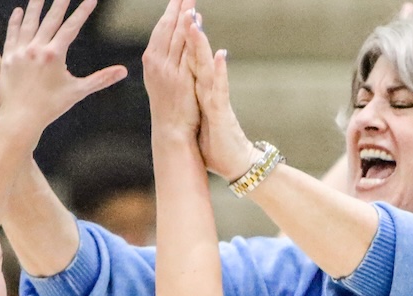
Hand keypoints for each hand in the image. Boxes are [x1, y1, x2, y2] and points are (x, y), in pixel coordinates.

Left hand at [0, 0, 128, 138]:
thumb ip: (101, 78)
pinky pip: (12, 34)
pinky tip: (19, 11)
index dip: (83, 11)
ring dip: (36, 6)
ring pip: (29, 22)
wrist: (21, 119)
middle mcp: (36, 48)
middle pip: (51, 19)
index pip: (72, 26)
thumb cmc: (50, 107)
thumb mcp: (78, 91)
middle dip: (60, 2)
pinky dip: (16, 21)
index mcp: (54, 55)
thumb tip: (123, 71)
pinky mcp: (8, 58)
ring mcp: (20, 51)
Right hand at [142, 0, 199, 138]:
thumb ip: (172, 57)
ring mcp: (169, 70)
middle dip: (177, 7)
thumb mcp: (165, 78)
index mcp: (152, 60)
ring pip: (177, 36)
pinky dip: (190, 34)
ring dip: (184, 15)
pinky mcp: (181, 79)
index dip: (171, 11)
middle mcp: (157, 62)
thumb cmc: (170, 106)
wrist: (171, 131)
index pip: (162, 28)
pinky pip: (187, 51)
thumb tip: (183, 33)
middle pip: (168, 27)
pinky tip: (196, 20)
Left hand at [184, 19, 254, 180]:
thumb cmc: (217, 141)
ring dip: (202, 45)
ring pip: (207, 68)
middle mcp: (209, 89)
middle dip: (192, 30)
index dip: (182, 37)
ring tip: (196, 22)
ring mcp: (217, 99)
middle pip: (197, 55)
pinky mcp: (222, 113)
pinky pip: (220, 90)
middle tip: (187, 6)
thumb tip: (185, 89)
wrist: (235, 163)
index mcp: (200, 89)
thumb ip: (194, 99)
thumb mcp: (200, 115)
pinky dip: (220, 73)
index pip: (189, 58)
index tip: (176, 13)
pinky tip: (219, 56)